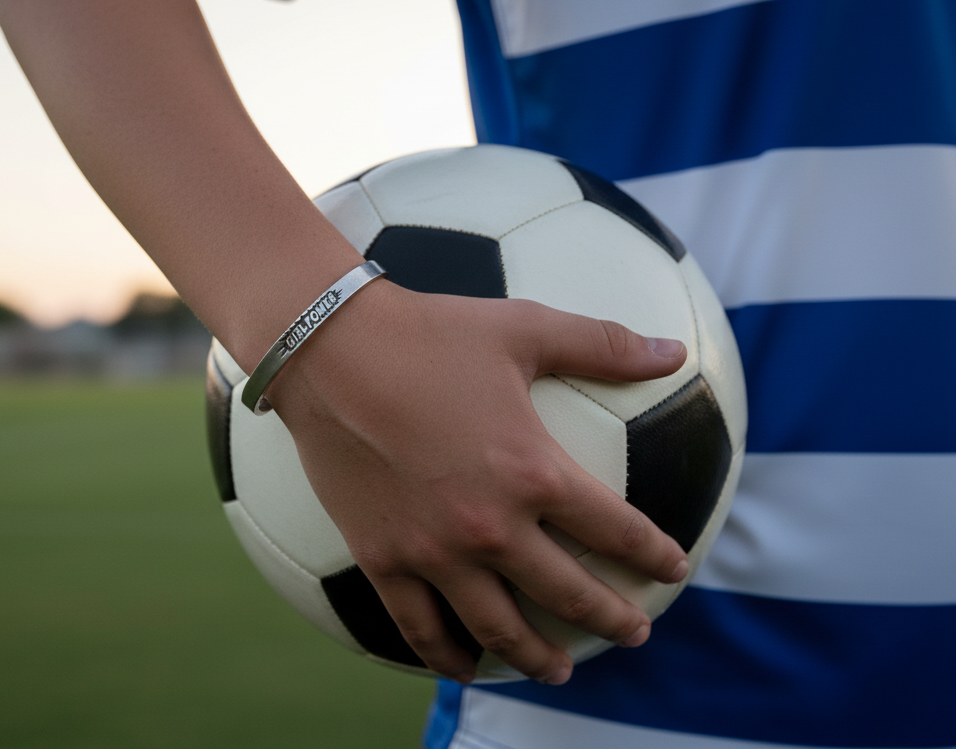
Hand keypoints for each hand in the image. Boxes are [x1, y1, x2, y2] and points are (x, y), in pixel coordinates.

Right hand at [265, 280, 688, 685]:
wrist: (329, 350)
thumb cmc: (429, 332)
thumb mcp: (524, 329)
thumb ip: (602, 346)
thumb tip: (672, 351)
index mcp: (533, 472)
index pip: (613, 529)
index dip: (652, 553)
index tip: (673, 568)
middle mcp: (490, 526)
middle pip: (567, 593)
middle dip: (611, 619)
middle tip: (634, 633)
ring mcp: (433, 551)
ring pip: (498, 628)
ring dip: (537, 657)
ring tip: (559, 672)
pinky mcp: (382, 559)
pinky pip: (419, 626)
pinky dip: (446, 655)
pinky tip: (464, 668)